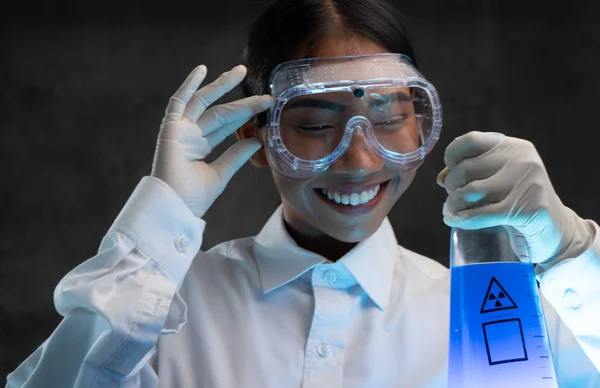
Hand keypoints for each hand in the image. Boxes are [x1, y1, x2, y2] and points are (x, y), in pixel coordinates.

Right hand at [151, 65, 272, 217]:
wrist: (174, 208)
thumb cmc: (192, 198)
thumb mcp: (221, 174)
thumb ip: (236, 155)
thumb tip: (256, 141)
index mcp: (199, 147)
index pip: (225, 125)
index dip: (244, 115)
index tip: (265, 106)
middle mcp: (190, 135)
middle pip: (218, 110)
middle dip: (238, 98)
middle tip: (261, 89)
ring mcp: (180, 130)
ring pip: (204, 102)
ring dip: (221, 86)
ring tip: (240, 71)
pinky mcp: (170, 128)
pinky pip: (179, 101)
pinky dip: (189, 85)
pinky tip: (203, 70)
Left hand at [437, 131, 593, 263]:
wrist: (556, 229)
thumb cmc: (517, 201)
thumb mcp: (499, 179)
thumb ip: (473, 173)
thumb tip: (441, 177)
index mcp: (513, 147)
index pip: (471, 140)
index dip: (452, 154)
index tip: (449, 169)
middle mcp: (522, 160)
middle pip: (466, 169)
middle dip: (451, 186)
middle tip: (452, 198)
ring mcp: (527, 184)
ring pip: (471, 192)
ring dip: (453, 204)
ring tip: (452, 210)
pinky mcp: (528, 210)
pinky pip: (481, 214)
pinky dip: (461, 219)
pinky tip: (453, 220)